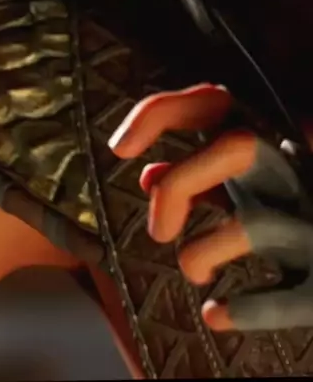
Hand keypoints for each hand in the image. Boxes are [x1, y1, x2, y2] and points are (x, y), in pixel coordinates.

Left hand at [108, 83, 312, 332]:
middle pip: (237, 148)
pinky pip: (287, 299)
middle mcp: (295, 174)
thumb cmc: (290, 211)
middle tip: (159, 231)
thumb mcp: (248, 184)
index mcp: (268, 143)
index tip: (120, 148)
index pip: (212, 100)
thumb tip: (147, 176)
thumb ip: (200, 175)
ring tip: (191, 269)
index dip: (159, 114)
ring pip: (253, 224)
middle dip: (182, 185)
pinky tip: (213, 313)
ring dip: (200, 252)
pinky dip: (244, 310)